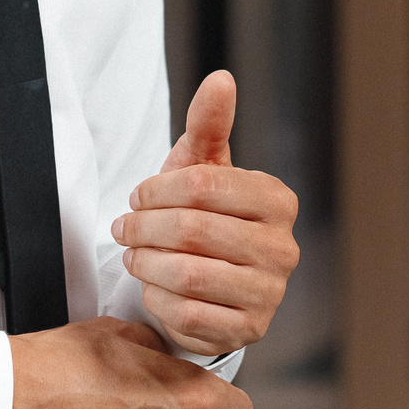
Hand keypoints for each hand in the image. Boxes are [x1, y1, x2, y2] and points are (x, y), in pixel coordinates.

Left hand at [114, 70, 299, 357]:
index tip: (136, 195)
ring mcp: (270, 293)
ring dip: (146, 263)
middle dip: (145, 227)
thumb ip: (209, 123)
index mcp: (277, 200)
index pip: (203, 185)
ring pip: (187, 274)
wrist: (210, 283)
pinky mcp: (248, 331)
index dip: (157, 189)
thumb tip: (221, 78)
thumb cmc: (204, 215)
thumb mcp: (203, 168)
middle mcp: (284, 248)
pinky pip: (186, 314)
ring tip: (133, 254)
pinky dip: (157, 299)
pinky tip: (152, 287)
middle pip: (192, 229)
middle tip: (124, 228)